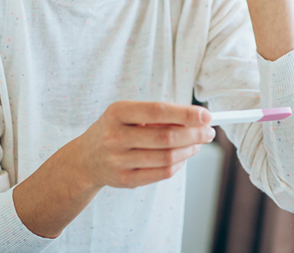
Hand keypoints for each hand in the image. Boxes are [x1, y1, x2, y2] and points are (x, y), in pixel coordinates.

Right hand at [75, 101, 215, 188]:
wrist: (85, 160)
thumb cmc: (114, 130)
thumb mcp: (127, 114)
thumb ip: (158, 116)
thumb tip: (196, 119)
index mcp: (117, 113)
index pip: (157, 111)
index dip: (185, 114)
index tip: (206, 115)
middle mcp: (115, 137)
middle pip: (166, 137)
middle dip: (194, 134)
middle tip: (209, 131)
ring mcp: (118, 161)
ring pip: (167, 158)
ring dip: (189, 150)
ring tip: (198, 143)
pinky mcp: (125, 180)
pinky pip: (162, 173)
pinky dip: (179, 164)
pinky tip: (183, 156)